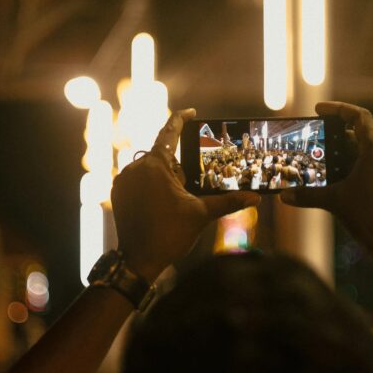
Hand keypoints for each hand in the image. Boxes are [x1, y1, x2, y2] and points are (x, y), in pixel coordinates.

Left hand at [112, 109, 260, 280]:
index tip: (191, 112)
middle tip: (188, 191)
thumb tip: (255, 198)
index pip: (169, 133)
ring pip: (150, 169)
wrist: (140, 260)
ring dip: (164, 178)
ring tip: (174, 202)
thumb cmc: (170, 235)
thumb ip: (228, 201)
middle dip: (178, 169)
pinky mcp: (117, 192)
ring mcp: (123, 180)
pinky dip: (150, 186)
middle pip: (163, 157)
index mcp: (156, 166)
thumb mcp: (201, 215)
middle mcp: (135, 167)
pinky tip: (160, 205)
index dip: (180, 119)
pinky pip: (137, 180)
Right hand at [280, 102, 372, 259]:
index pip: (359, 116)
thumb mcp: (335, 201)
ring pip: (359, 155)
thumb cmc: (371, 215)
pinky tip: (330, 183)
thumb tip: (284, 196)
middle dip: (333, 137)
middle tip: (311, 140)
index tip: (318, 110)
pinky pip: (363, 170)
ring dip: (338, 156)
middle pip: (356, 136)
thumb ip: (307, 195)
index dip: (338, 109)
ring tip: (316, 162)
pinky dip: (346, 171)